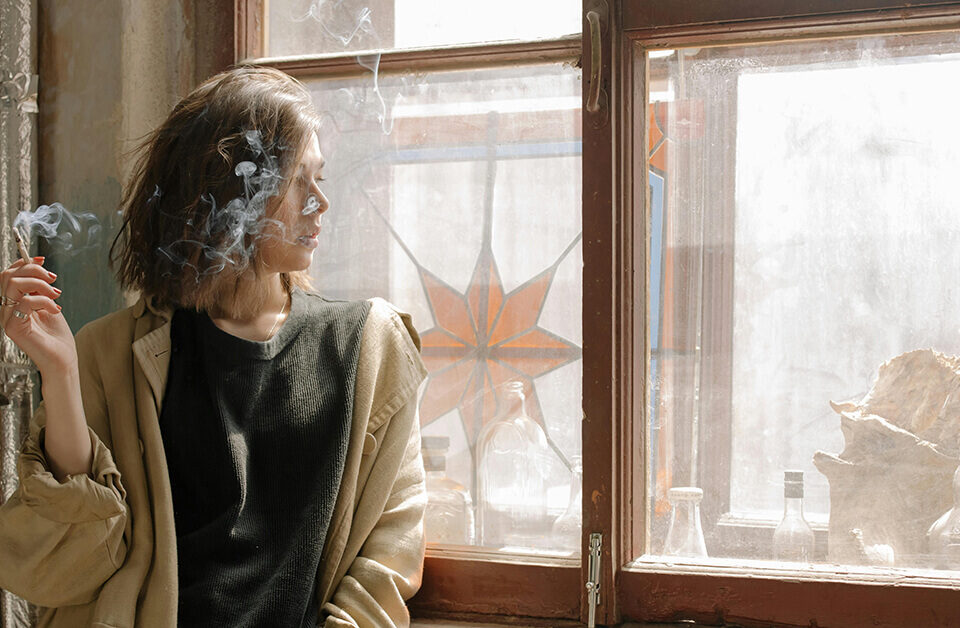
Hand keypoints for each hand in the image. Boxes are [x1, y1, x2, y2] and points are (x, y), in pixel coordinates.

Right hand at [0, 257, 74, 375]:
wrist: (62, 360)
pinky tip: (56, 309)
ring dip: (40, 284)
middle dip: (33, 270)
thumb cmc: (56, 336)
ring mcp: (7, 319)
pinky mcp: (13, 327)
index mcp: (12, 303)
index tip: (42, 259)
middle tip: (53, 279)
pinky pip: (25, 302)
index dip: (22, 263)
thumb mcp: (48, 304)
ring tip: (56, 295)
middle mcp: (5, 310)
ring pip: (13, 285)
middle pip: (7, 276)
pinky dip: (44, 301)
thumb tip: (38, 266)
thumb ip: (39, 289)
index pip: (7, 276)